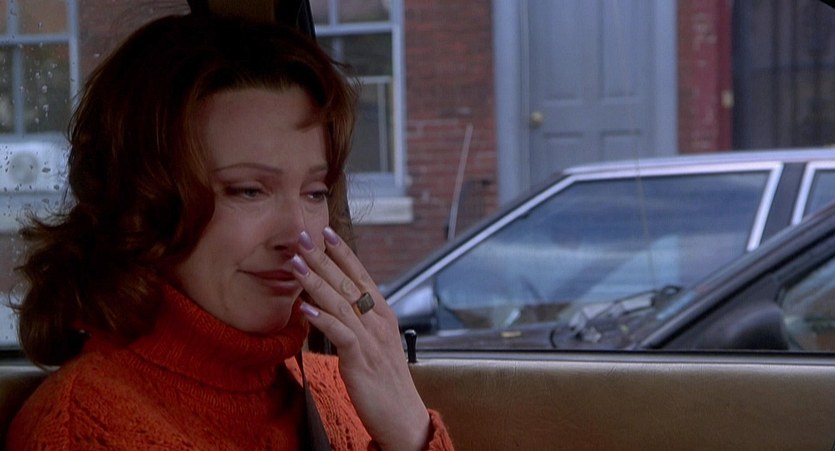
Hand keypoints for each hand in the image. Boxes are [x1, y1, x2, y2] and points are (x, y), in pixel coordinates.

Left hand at [291, 227, 430, 450]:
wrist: (403, 417)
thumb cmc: (386, 382)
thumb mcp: (375, 344)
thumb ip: (359, 321)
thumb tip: (336, 304)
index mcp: (383, 314)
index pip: (361, 275)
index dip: (343, 253)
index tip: (326, 231)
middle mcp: (379, 321)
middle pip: (348, 282)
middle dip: (324, 258)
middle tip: (303, 236)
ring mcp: (372, 339)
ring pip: (341, 303)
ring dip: (316, 281)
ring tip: (296, 264)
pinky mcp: (362, 360)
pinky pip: (341, 333)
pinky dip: (322, 319)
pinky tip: (304, 308)